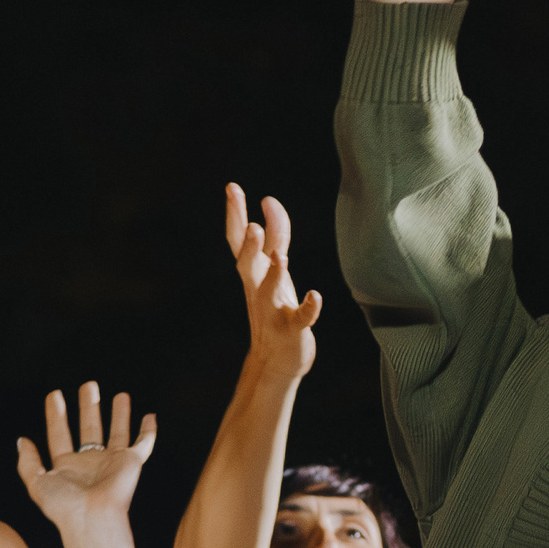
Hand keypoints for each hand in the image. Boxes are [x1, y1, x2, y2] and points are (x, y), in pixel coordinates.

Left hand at [18, 383, 153, 542]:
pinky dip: (149, 431)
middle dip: (88, 407)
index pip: (60, 433)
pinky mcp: (131, 462)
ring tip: (120, 395)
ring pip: (117, 431)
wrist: (92, 517)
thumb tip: (21, 440)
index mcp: (67, 465)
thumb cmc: (64, 505)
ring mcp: (112, 461)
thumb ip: (27, 462)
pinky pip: (143, 443)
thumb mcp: (36, 482)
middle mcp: (90, 461)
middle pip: (89, 427)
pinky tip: (150, 417)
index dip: (56, 415)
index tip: (54, 395)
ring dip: (119, 414)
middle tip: (88, 386)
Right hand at [225, 183, 319, 380]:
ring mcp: (273, 310)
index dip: (235, 214)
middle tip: (250, 225)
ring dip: (274, 274)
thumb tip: (268, 201)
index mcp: (253, 272)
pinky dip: (308, 308)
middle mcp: (258, 289)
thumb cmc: (276, 307)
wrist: (276, 360)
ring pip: (269, 291)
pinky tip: (315, 296)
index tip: (232, 187)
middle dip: (248, 246)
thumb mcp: (274, 268)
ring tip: (281, 257)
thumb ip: (274, 235)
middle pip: (247, 265)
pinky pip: (299, 319)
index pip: (238, 240)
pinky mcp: (292, 329)